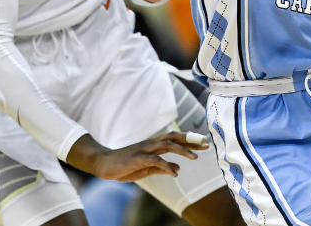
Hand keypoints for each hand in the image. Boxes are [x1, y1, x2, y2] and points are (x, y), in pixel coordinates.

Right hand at [67, 132, 207, 181]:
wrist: (104, 164)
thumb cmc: (125, 165)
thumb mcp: (147, 168)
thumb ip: (162, 167)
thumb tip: (178, 168)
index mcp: (153, 145)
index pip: (175, 139)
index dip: (190, 140)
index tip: (204, 143)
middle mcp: (151, 144)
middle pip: (174, 137)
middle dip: (190, 140)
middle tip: (206, 144)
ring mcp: (144, 149)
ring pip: (167, 145)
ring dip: (182, 150)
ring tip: (195, 158)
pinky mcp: (138, 158)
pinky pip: (155, 160)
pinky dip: (166, 165)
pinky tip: (174, 173)